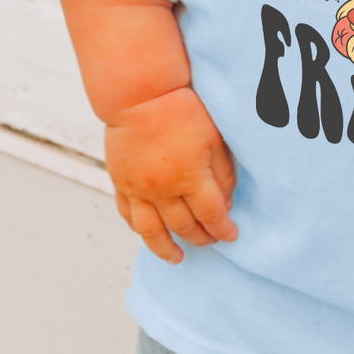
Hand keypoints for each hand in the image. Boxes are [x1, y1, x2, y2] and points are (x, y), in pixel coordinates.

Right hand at [105, 86, 237, 263]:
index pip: (211, 215)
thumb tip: (226, 204)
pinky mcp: (120, 182)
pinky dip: (140, 229)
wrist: (139, 95)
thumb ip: (223, 174)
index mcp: (190, 177)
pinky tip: (150, 234)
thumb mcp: (214, 138)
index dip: (224, 229)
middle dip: (201, 238)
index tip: (232, 236)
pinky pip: (129, 215)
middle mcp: (162, 189)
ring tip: (178, 257)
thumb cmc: (182, 110)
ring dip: (166, 248)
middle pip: (184, 226)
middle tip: (211, 242)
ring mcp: (138, 188)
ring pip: (151, 231)